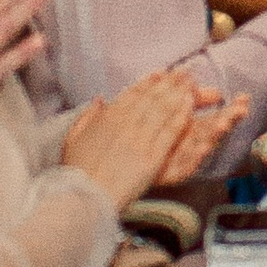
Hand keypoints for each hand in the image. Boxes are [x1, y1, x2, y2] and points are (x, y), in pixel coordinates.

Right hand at [60, 68, 225, 205]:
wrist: (85, 195)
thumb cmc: (77, 171)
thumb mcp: (74, 138)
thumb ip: (88, 117)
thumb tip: (99, 100)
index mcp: (107, 118)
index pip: (132, 95)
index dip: (148, 83)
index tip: (160, 73)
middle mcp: (125, 123)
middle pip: (152, 98)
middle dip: (170, 83)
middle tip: (185, 72)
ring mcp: (140, 138)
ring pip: (163, 111)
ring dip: (179, 95)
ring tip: (192, 84)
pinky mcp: (152, 156)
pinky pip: (169, 132)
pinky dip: (181, 117)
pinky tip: (190, 107)